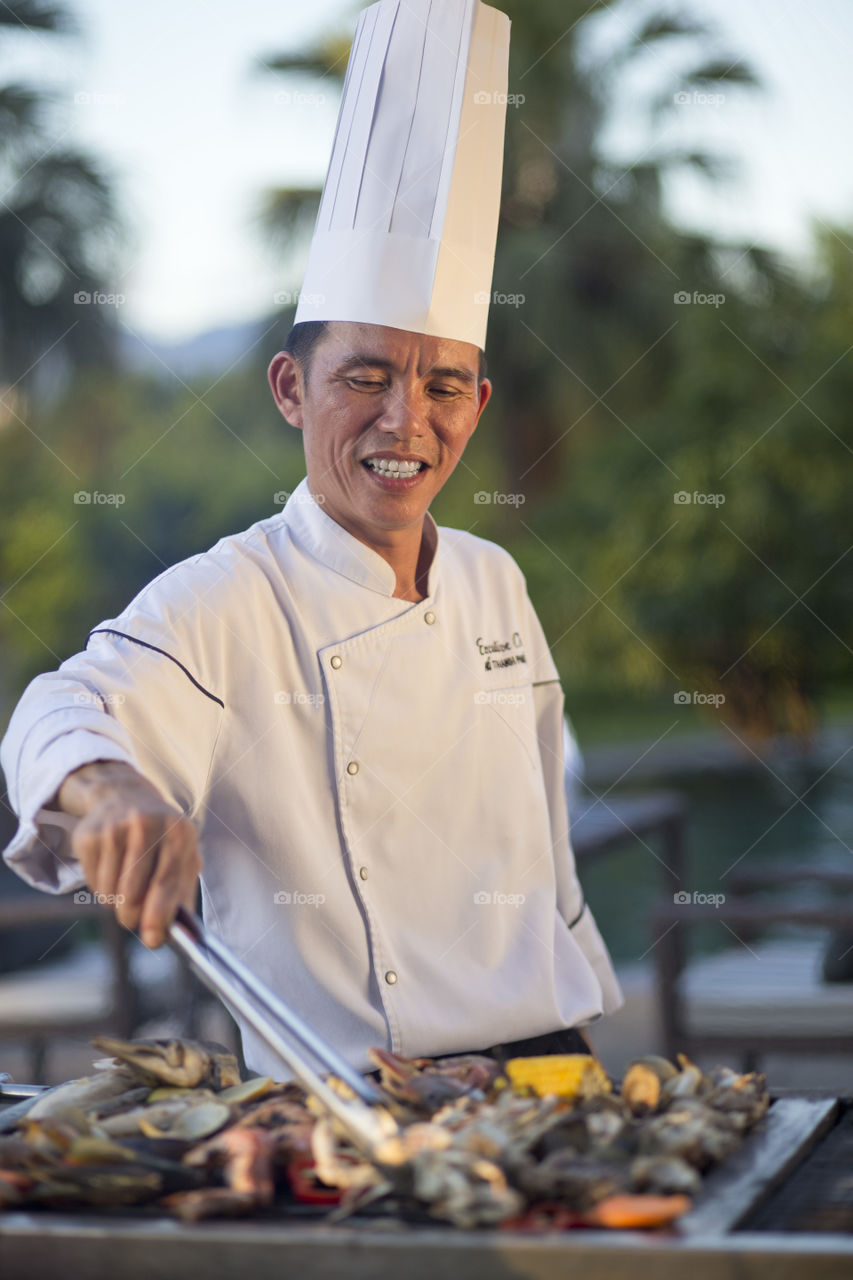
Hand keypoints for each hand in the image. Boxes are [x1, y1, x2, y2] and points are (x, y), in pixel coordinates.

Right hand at [56, 761, 201, 947]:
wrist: (124, 796)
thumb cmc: (161, 836)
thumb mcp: (184, 854)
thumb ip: (182, 893)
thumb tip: (172, 933)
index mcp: (179, 831)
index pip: (168, 881)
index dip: (159, 916)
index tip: (153, 940)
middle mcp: (146, 824)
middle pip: (134, 893)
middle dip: (132, 916)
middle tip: (133, 918)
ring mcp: (114, 828)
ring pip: (110, 893)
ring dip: (116, 902)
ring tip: (126, 884)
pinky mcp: (88, 835)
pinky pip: (93, 883)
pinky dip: (101, 888)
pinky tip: (112, 869)